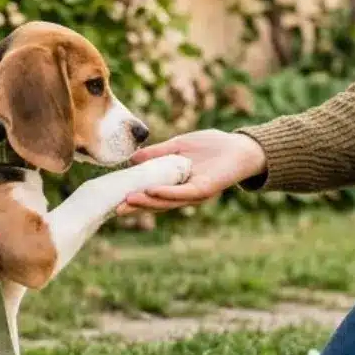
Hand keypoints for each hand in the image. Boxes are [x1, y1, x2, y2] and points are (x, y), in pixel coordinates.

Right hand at [115, 129, 265, 213]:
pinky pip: (183, 194)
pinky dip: (166, 193)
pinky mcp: (205, 190)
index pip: (152, 194)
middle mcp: (184, 193)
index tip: (114, 198)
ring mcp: (194, 193)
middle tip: (114, 209)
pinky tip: (151, 191)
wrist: (241, 147)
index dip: (134, 197)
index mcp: (176, 184)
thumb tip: (132, 159)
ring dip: (147, 202)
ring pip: (167, 202)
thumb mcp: (178, 146)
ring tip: (127, 201)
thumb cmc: (212, 146)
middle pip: (156, 203)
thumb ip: (157, 154)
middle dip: (136, 206)